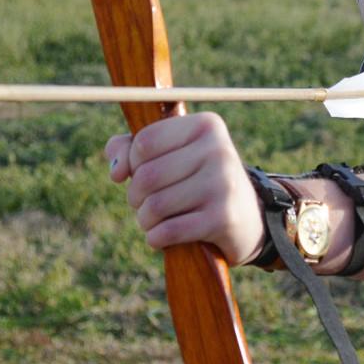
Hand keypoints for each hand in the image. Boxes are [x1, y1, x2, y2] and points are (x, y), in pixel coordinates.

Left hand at [104, 113, 265, 265]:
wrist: (247, 218)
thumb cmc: (196, 180)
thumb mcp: (170, 155)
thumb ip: (130, 148)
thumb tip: (116, 170)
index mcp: (206, 125)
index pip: (144, 142)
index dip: (133, 163)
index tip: (144, 173)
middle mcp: (219, 149)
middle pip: (147, 176)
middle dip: (136, 196)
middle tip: (145, 203)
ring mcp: (223, 184)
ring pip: (155, 205)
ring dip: (145, 220)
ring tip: (153, 221)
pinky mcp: (223, 218)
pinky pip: (169, 230)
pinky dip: (156, 238)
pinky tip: (161, 237)